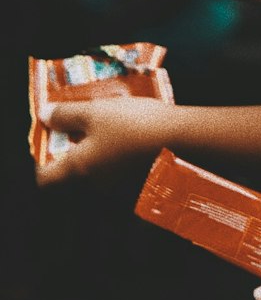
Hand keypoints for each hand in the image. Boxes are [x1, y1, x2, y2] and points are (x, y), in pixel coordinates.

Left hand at [34, 97, 172, 184]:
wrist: (181, 139)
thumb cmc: (132, 124)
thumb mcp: (96, 111)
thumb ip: (66, 114)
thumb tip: (44, 115)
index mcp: (77, 169)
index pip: (43, 177)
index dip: (40, 159)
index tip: (50, 138)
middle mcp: (93, 185)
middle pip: (71, 173)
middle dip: (72, 150)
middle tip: (81, 125)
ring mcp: (116, 188)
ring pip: (97, 171)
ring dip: (97, 152)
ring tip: (110, 126)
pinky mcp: (136, 185)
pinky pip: (117, 172)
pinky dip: (118, 157)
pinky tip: (131, 137)